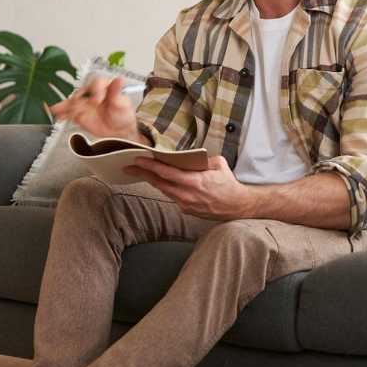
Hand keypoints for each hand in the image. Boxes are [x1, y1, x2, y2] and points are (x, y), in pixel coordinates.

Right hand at [49, 74, 135, 137]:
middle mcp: (91, 93)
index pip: (97, 83)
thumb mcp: (122, 103)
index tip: (97, 100)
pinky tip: (57, 116)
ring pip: (72, 102)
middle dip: (77, 98)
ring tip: (55, 108)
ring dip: (63, 105)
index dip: (96, 91)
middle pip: (81, 92)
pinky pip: (68, 113)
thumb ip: (117, 92)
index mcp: (103, 86)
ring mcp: (84, 103)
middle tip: (76, 104)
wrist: (119, 130)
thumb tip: (119, 79)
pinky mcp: (78, 114)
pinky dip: (62, 114)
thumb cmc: (123, 114)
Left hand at [127, 154, 255, 221]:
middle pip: (159, 183)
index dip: (150, 166)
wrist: (237, 207)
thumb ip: (202, 160)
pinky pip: (172, 196)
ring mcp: (186, 204)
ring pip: (163, 190)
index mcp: (195, 181)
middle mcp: (187, 195)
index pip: (166, 172)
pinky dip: (165, 188)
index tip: (137, 160)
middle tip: (128, 167)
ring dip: (152, 181)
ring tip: (140, 172)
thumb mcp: (219, 164)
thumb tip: (189, 156)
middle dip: (142, 174)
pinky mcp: (187, 210)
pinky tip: (160, 182)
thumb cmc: (229, 185)